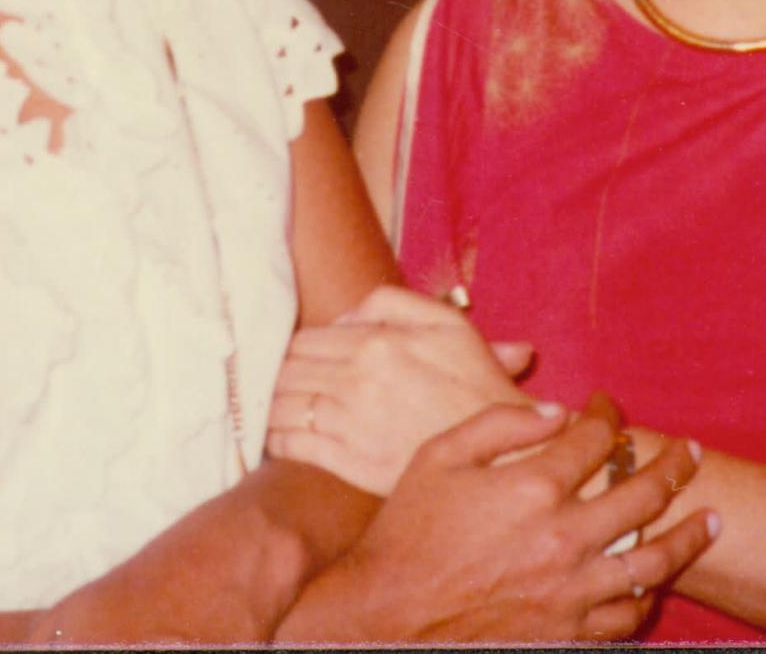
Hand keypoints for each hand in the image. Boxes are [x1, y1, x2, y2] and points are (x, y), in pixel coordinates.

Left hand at [270, 285, 534, 494]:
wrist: (500, 451)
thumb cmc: (475, 384)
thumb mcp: (448, 323)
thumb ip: (392, 303)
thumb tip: (344, 317)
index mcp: (376, 342)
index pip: (305, 340)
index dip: (290, 349)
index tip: (286, 359)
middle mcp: (356, 379)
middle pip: (287, 370)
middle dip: (273, 376)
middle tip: (268, 383)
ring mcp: (349, 423)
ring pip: (283, 406)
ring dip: (268, 406)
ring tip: (266, 408)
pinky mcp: (348, 462)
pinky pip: (292, 446)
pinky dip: (275, 440)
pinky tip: (273, 438)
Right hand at [282, 393, 718, 642]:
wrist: (383, 620)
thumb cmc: (405, 532)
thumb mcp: (438, 456)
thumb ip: (500, 423)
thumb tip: (557, 410)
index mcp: (532, 488)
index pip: (596, 439)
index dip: (609, 416)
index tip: (610, 409)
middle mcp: (562, 539)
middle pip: (643, 493)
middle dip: (675, 466)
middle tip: (692, 453)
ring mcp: (570, 592)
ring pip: (653, 562)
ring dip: (689, 537)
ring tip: (713, 520)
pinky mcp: (566, 635)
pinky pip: (626, 618)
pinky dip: (648, 598)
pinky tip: (658, 583)